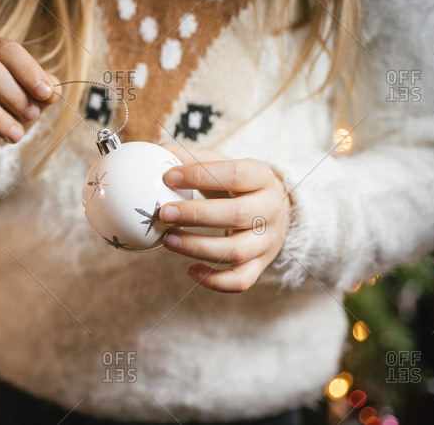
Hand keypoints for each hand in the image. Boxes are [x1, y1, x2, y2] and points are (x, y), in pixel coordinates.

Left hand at [159, 143, 290, 292]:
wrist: (274, 212)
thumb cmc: (238, 185)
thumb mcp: (224, 165)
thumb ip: (194, 159)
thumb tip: (158, 153)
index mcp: (262, 177)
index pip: (235, 173)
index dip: (200, 176)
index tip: (167, 177)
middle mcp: (270, 210)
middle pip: (238, 214)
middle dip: (196, 215)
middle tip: (163, 213)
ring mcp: (268, 241)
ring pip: (236, 251)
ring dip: (198, 247)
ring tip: (167, 240)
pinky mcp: (260, 266)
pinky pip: (240, 280)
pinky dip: (214, 280)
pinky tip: (189, 270)